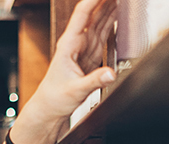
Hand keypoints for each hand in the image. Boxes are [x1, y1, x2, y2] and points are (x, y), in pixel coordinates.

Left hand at [13, 0, 118, 143]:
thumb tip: (111, 74)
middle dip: (105, 0)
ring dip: (110, 6)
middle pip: (93, 13)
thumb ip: (94, 81)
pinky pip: (104, 33)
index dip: (94, 0)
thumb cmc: (55, 98)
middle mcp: (77, 42)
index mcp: (69, 44)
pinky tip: (118, 13)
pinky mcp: (91, 55)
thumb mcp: (76, 90)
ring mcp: (85, 48)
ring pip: (100, 21)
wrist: (50, 108)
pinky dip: (112, 21)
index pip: (83, 15)